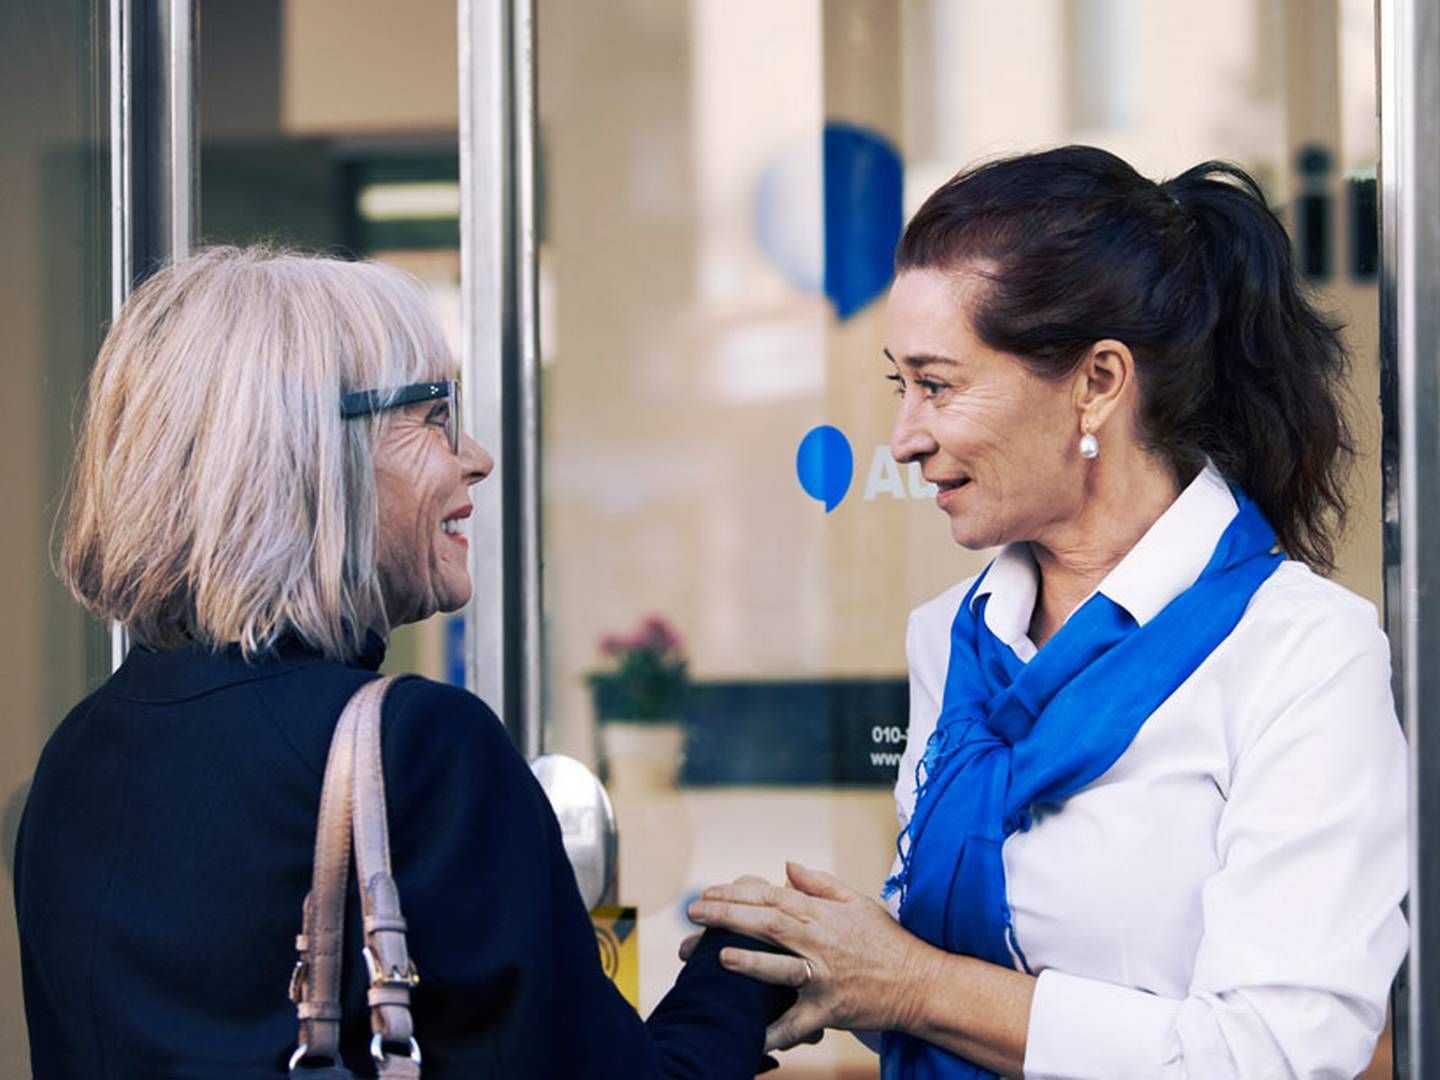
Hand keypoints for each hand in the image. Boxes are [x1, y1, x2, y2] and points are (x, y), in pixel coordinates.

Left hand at [687, 862, 936, 1051]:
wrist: (921, 984)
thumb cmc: (887, 941)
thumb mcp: (857, 902)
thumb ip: (819, 884)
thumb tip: (786, 865)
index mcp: (822, 914)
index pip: (772, 896)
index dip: (737, 892)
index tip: (706, 893)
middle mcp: (820, 942)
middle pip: (768, 924)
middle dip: (728, 916)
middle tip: (693, 913)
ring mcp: (824, 977)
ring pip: (782, 967)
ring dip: (750, 961)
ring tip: (718, 957)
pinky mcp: (830, 1010)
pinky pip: (797, 1023)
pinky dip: (773, 1032)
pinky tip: (748, 1034)